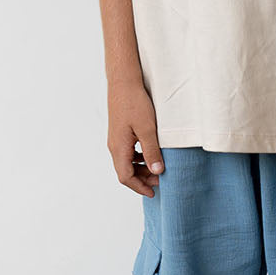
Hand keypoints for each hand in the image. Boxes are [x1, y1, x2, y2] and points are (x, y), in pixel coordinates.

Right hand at [108, 80, 164, 196]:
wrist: (123, 82)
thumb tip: (157, 171)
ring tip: (158, 168)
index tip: (153, 192)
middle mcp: (114, 146)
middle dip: (142, 179)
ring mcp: (116, 139)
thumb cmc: (134, 102)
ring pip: (127, 162)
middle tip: (161, 180)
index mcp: (119, 148)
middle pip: (125, 171)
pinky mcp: (120, 132)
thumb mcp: (147, 129)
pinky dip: (139, 158)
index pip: (125, 177)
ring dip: (141, 168)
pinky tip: (151, 153)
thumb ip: (152, 151)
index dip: (139, 187)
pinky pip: (128, 152)